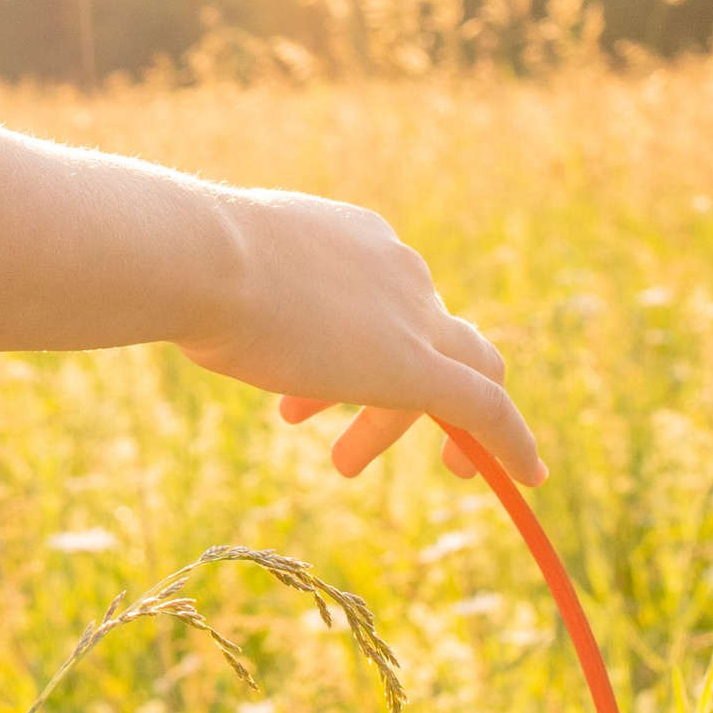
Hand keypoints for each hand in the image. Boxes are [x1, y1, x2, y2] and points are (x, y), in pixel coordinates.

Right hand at [178, 184, 543, 483]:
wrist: (201, 258)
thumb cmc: (184, 261)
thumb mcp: (215, 264)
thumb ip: (229, 281)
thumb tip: (188, 294)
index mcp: (355, 236)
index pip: (384, 294)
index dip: (362, 340)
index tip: (334, 371)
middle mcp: (397, 268)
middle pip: (424, 333)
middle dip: (383, 389)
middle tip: (334, 439)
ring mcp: (412, 315)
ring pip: (445, 374)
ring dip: (394, 423)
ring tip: (341, 464)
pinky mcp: (420, 369)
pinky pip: (487, 408)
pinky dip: (512, 442)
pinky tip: (527, 476)